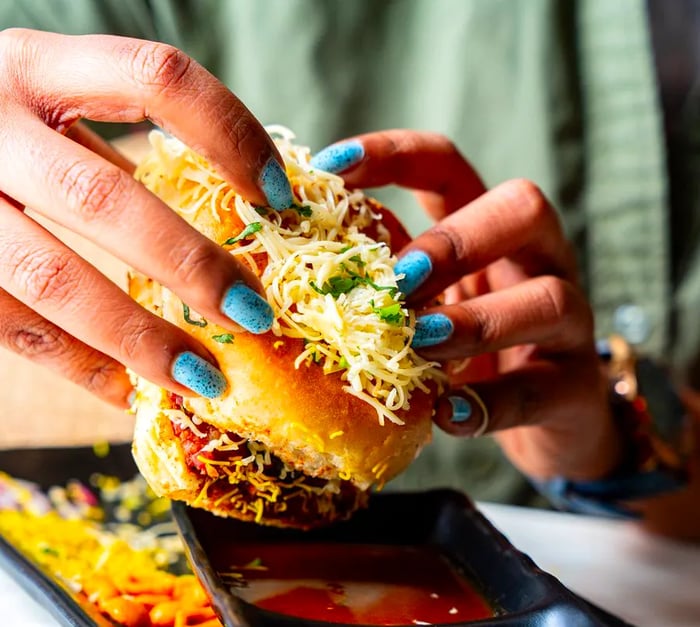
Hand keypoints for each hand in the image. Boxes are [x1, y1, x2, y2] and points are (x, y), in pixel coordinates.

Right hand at [0, 29, 292, 406]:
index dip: (229, 134)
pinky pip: (16, 332)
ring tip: (205, 379)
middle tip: (253, 314)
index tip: (279, 196)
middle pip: (100, 200)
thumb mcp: (59, 109)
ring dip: (138, 339)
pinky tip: (135, 391)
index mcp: (38, 68)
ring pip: (50, 281)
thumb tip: (244, 211)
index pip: (154, 79)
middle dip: (188, 266)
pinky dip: (83, 368)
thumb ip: (124, 150)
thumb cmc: (9, 130)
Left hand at [311, 130, 622, 481]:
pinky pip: (540, 391)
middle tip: (399, 280)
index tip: (330, 168)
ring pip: (548, 298)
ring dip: (475, 321)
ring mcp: (567, 324)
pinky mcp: (575, 389)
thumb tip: (304, 270)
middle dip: (455, 239)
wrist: (548, 421)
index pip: (447, 165)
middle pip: (523, 208)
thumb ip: (387, 281)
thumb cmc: (471, 351)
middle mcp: (537, 261)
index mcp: (488, 229)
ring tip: (420, 342)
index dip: (391, 155)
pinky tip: (448, 415)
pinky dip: (490, 403)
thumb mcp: (429, 304)